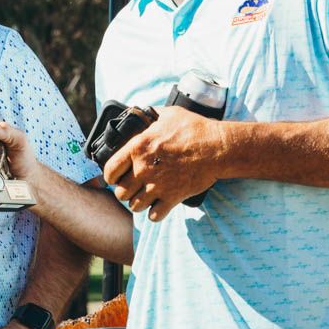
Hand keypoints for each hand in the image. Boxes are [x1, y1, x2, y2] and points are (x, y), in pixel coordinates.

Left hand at [100, 105, 229, 220]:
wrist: (218, 148)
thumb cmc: (194, 128)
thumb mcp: (168, 114)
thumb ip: (149, 115)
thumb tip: (140, 113)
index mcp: (138, 148)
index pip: (110, 170)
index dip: (110, 176)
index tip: (114, 177)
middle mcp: (144, 169)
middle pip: (121, 192)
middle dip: (124, 191)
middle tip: (132, 188)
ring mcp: (158, 186)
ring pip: (135, 206)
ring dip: (138, 203)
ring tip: (144, 197)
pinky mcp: (173, 198)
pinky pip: (154, 215)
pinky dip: (154, 213)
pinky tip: (158, 206)